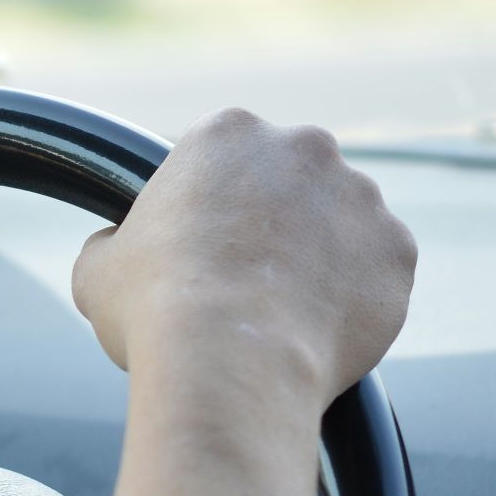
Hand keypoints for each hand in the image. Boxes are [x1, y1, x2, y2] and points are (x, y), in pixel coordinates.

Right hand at [71, 108, 415, 409]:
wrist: (229, 363)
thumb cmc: (156, 309)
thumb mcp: (98, 268)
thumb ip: (113, 243)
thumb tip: (113, 250)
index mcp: (228, 132)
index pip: (225, 156)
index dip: (213, 202)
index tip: (205, 243)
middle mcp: (304, 147)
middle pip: (292, 178)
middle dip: (276, 219)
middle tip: (248, 277)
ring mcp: (360, 196)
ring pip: (342, 223)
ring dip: (322, 255)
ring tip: (286, 313)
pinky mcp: (397, 250)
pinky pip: (379, 269)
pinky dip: (358, 295)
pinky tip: (320, 329)